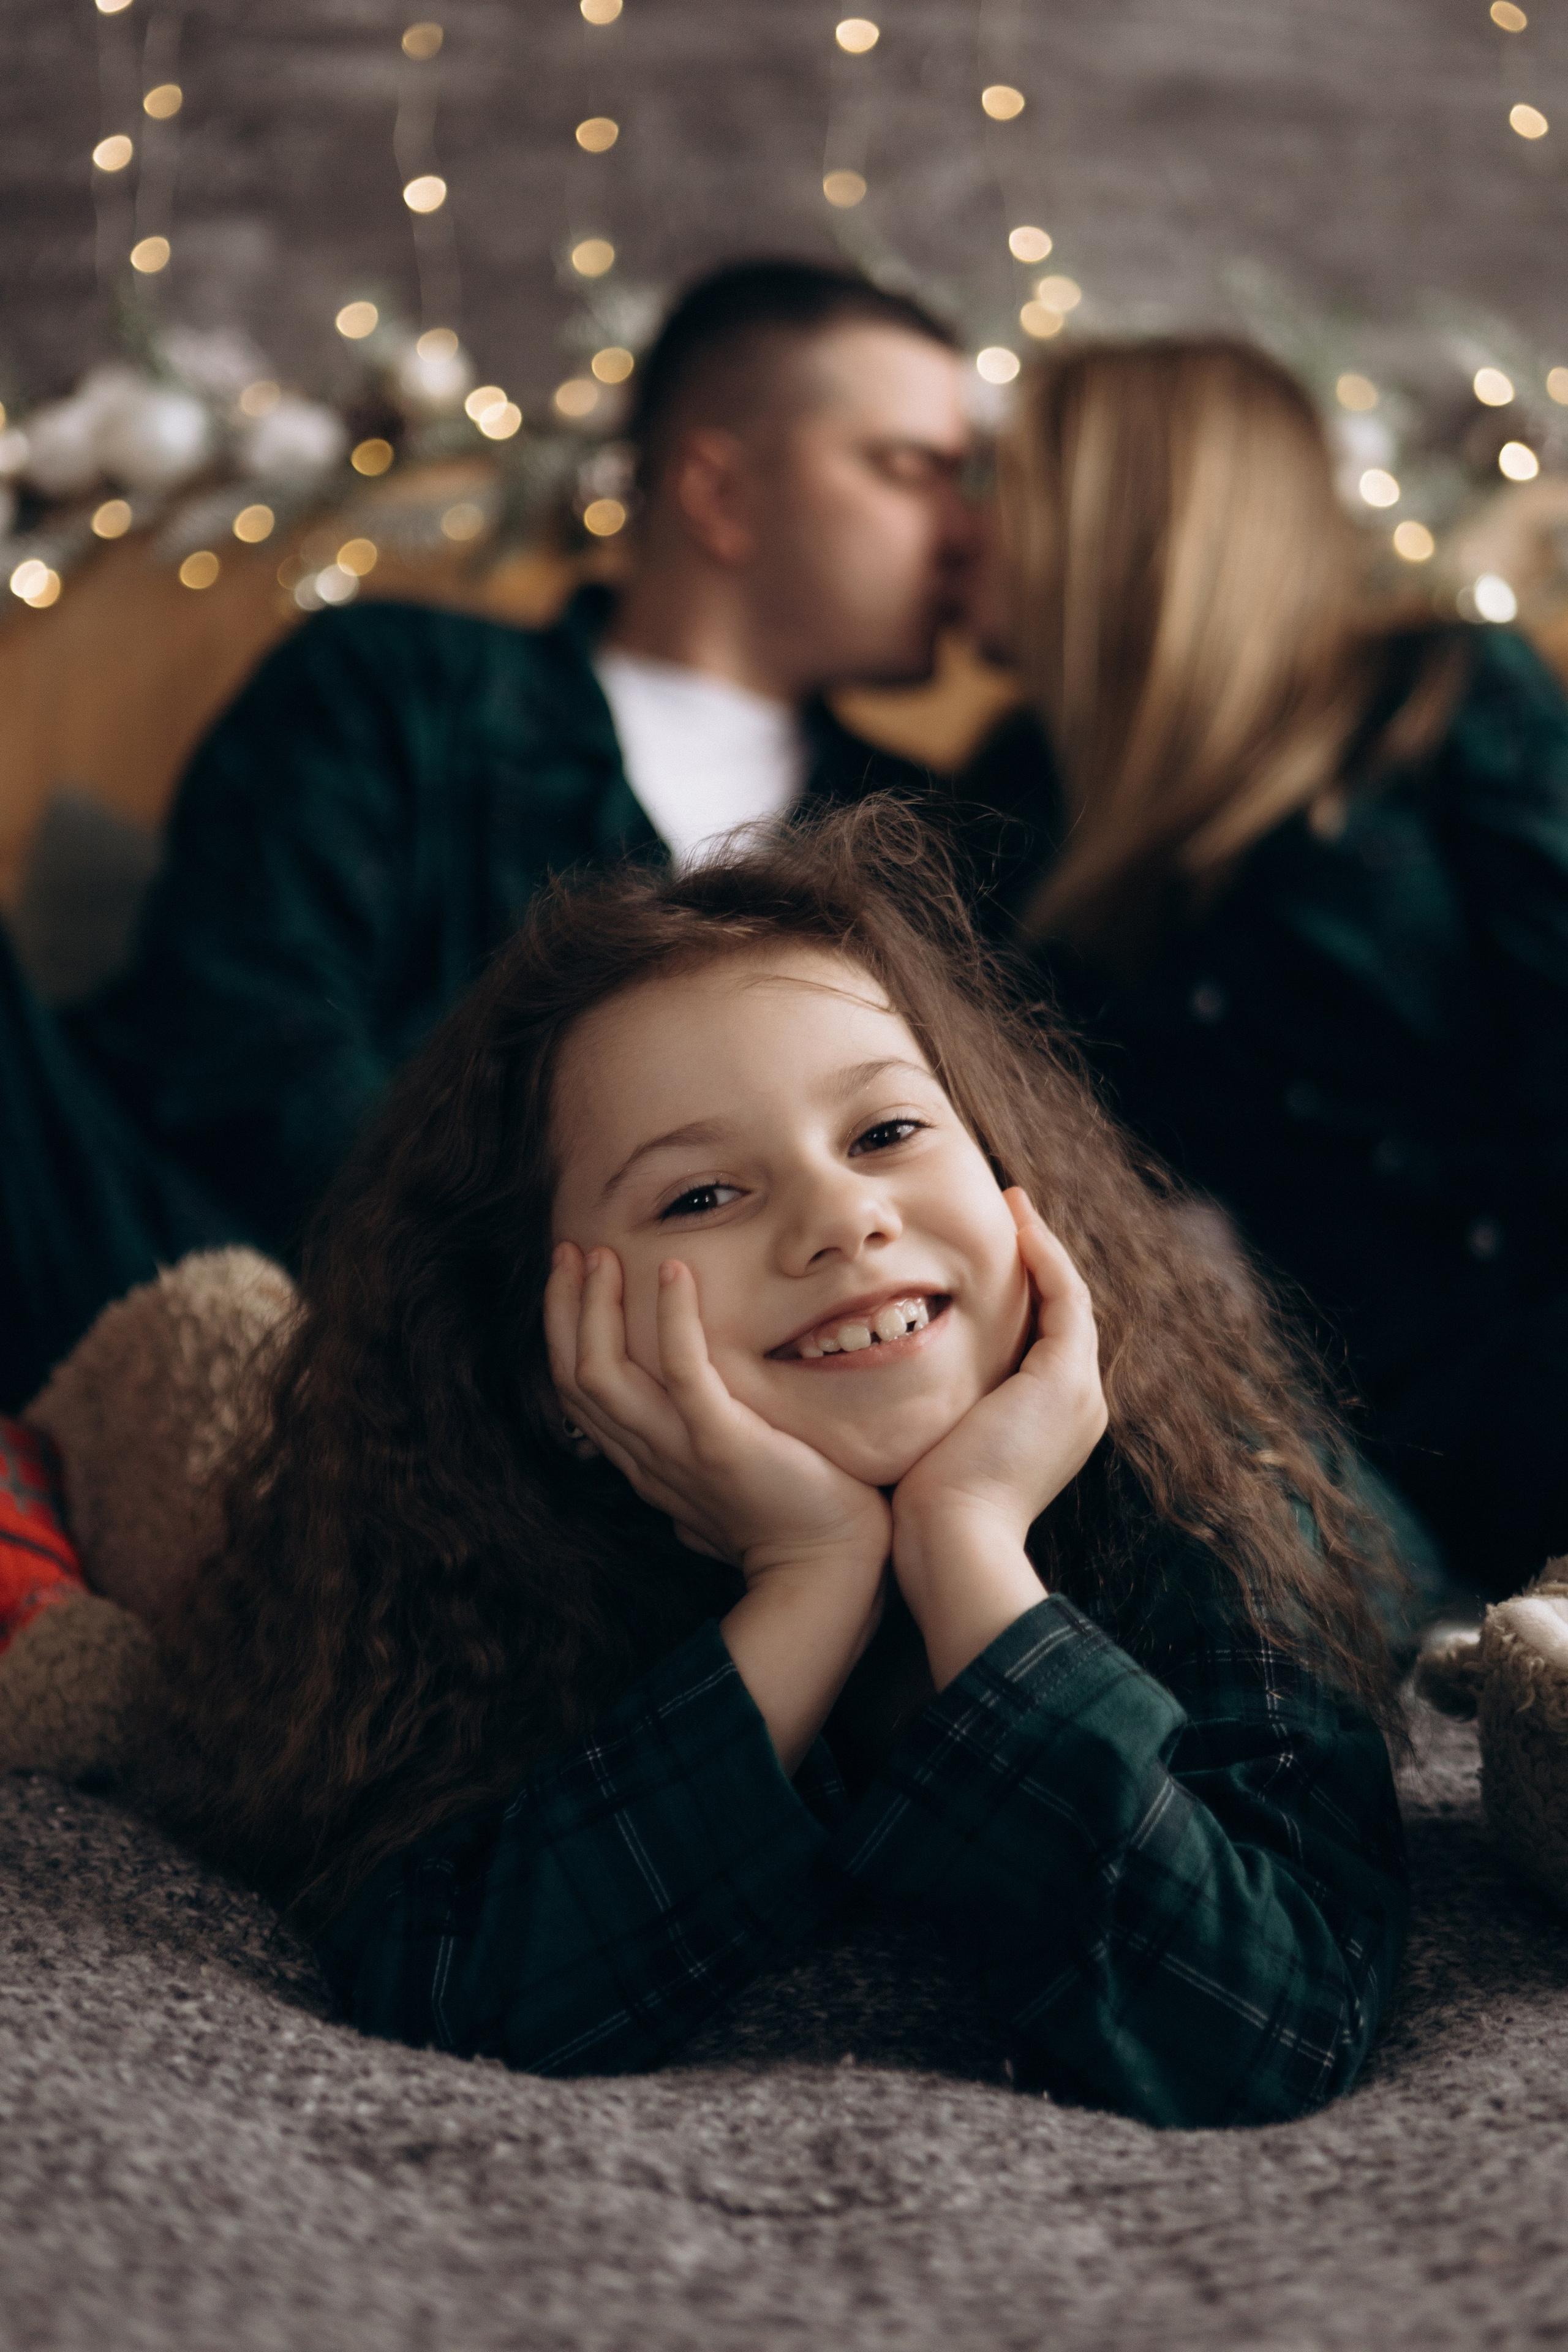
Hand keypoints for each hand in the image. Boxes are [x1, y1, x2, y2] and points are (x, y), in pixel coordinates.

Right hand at [546, 1244, 890, 1582]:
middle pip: (576, 1376)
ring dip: (597, 1307)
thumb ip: (698, 1467)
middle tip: (569, 1250)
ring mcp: (679, 1450)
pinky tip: (675, 1271)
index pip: (580, 1394)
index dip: (565, 1332)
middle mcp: (649, 1457)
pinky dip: (674, 1318)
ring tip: (603, 1255)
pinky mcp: (721, 1442)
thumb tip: (682, 1483)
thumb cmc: (791, 1524)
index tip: (572, 1277)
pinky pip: (682, 1370)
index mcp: (647, 1464)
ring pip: (603, 1373)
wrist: (829, 1571)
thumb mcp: (725, 1490)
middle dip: (564, 1308)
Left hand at [890, 1191, 1106, 1685]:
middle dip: (1038, 1263)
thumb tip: (889, 1388)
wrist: (951, 1546)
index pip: (1041, 1343)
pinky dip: (1044, 1257)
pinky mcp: (1063, 1381)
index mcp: (1047, 1426)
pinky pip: (1063, 1298)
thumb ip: (931, 1412)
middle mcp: (1075, 1407)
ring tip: (1014, 1205)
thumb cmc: (923, 1513)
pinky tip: (1016, 1223)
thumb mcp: (930, 1449)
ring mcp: (1077, 1394)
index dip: (1024, 1294)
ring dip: (1044, 1249)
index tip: (991, 1251)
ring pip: (1069, 1300)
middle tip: (1009, 1214)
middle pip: (1062, 1316)